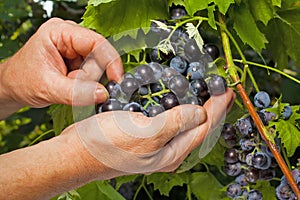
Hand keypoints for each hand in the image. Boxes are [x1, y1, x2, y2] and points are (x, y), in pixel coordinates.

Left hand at [0, 18, 122, 114]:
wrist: (14, 88)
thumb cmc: (21, 80)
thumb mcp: (48, 87)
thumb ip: (76, 92)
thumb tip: (103, 94)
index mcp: (59, 32)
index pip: (96, 42)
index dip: (110, 62)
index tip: (116, 81)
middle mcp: (69, 36)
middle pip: (98, 57)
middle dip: (89, 77)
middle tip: (70, 84)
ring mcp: (74, 47)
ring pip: (97, 67)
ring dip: (86, 82)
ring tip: (65, 84)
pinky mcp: (78, 59)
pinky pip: (93, 73)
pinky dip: (85, 84)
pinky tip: (70, 84)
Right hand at [65, 88, 234, 178]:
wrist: (77, 152)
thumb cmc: (106, 145)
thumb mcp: (144, 133)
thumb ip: (175, 123)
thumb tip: (200, 113)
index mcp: (171, 152)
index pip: (204, 128)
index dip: (218, 108)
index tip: (226, 89)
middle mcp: (168, 150)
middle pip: (199, 128)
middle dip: (213, 108)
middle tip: (221, 89)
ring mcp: (156, 143)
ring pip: (185, 123)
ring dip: (198, 106)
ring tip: (206, 92)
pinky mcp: (145, 135)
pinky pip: (170, 120)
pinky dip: (179, 107)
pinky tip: (179, 99)